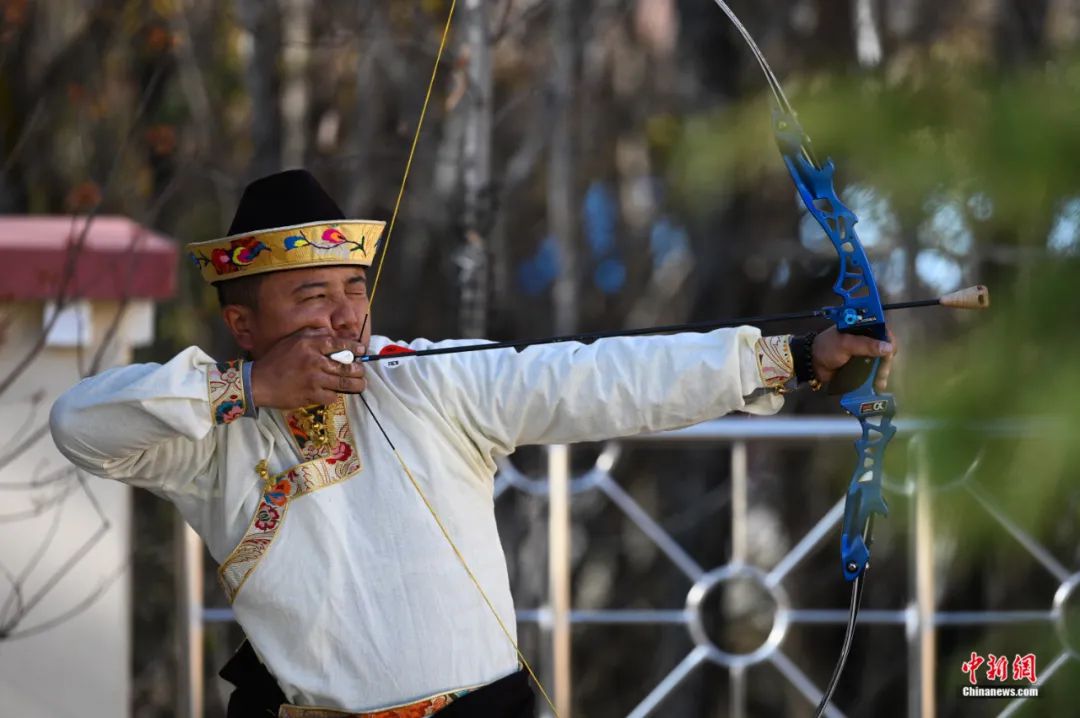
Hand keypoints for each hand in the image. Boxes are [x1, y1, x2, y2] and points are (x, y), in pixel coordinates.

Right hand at [250, 331, 366, 408]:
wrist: (259, 383)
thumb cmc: (276, 360)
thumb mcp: (293, 341)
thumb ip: (313, 336)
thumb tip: (333, 335)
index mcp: (309, 345)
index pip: (339, 343)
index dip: (354, 347)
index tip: (362, 350)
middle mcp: (314, 361)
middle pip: (347, 366)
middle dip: (359, 369)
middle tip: (361, 371)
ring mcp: (314, 380)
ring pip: (344, 383)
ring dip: (356, 384)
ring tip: (360, 384)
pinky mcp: (311, 395)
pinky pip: (332, 396)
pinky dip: (335, 395)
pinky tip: (334, 393)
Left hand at [811, 326, 896, 392]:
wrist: (812, 364)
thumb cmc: (827, 348)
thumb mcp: (845, 344)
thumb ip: (865, 344)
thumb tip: (888, 348)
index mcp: (863, 328)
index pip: (884, 332)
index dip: (890, 342)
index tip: (890, 354)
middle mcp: (867, 339)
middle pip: (885, 349)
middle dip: (885, 363)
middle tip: (881, 373)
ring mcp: (865, 353)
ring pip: (881, 362)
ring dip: (882, 373)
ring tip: (879, 384)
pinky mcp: (862, 365)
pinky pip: (874, 371)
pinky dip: (877, 378)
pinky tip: (878, 386)